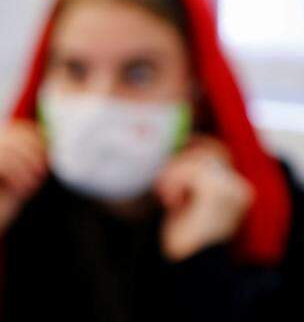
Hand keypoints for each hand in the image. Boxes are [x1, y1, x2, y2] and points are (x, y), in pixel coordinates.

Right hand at [0, 121, 47, 253]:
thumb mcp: (16, 180)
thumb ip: (26, 161)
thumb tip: (47, 144)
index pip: (11, 131)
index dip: (33, 139)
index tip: (48, 155)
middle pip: (8, 135)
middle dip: (31, 152)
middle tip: (42, 172)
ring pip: (4, 147)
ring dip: (24, 165)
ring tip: (32, 185)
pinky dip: (15, 173)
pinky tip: (20, 189)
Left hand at [156, 136, 251, 261]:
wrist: (187, 261)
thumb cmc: (184, 230)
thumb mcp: (189, 195)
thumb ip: (191, 173)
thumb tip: (180, 144)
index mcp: (236, 185)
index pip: (219, 148)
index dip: (195, 143)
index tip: (175, 151)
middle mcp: (240, 186)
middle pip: (208, 149)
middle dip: (180, 161)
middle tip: (166, 186)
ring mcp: (233, 189)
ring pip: (198, 158)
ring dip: (174, 174)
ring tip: (169, 197)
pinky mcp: (220, 193)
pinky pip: (192, 170)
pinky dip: (174, 181)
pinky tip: (172, 202)